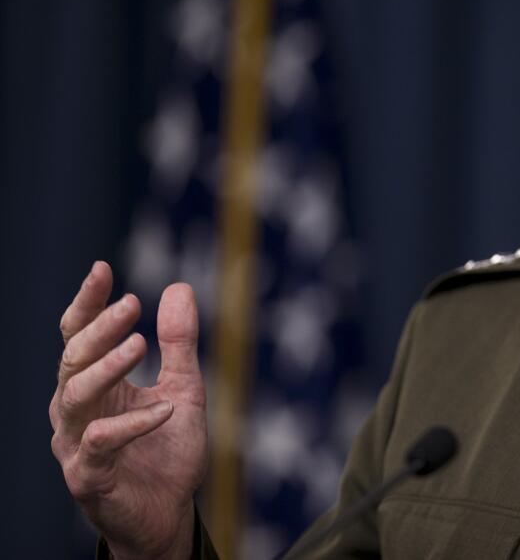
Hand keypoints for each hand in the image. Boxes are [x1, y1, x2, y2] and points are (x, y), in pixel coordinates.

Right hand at [49, 262, 207, 558]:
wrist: (168, 512)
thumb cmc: (167, 449)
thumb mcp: (185, 387)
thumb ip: (180, 343)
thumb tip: (179, 286)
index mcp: (95, 384)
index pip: (79, 335)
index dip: (87, 303)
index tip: (102, 269)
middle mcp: (76, 410)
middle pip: (72, 359)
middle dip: (99, 329)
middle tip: (132, 303)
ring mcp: (75, 444)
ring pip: (73, 396)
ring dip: (106, 367)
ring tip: (140, 343)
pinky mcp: (87, 476)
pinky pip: (100, 443)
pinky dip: (132, 423)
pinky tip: (164, 409)